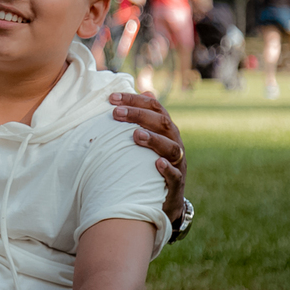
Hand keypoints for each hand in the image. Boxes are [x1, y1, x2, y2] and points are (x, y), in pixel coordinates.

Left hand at [110, 91, 185, 224]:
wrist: (167, 198)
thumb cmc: (149, 163)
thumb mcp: (146, 139)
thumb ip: (143, 118)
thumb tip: (144, 91)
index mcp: (165, 129)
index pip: (154, 107)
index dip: (134, 100)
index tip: (111, 98)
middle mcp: (174, 141)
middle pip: (162, 122)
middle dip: (139, 115)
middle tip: (115, 113)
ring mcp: (177, 162)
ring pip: (171, 147)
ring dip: (154, 140)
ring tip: (136, 135)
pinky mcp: (176, 183)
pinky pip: (175, 175)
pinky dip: (167, 169)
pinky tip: (157, 163)